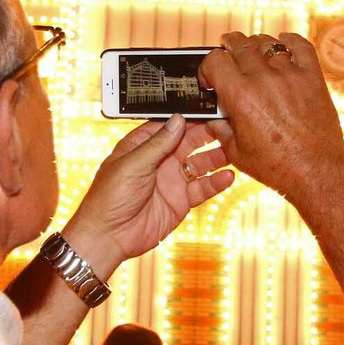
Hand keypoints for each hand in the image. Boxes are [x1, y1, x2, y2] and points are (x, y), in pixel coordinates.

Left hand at [60, 115, 232, 274]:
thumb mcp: (133, 164)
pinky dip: (216, 182)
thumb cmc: (109, 197)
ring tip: (234, 150)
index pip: (171, 125)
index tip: (210, 108)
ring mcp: (172, 180)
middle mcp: (160, 160)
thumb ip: (158, 143)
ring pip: (201, 163)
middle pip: (190, 141)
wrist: (109, 236)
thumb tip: (177, 119)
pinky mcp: (181, 201)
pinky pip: (203, 188)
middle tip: (229, 126)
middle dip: (209, 133)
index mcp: (143, 145)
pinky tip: (228, 176)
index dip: (190, 117)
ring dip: (217, 156)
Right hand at [198, 32, 343, 206]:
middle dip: (228, 48)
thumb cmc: (275, 166)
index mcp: (240, 96)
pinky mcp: (312, 78)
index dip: (208, 67)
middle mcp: (264, 80)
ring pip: (267, 42)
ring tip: (253, 54)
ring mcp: (290, 75)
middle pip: (239, 44)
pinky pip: (301, 46)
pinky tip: (283, 44)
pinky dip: (290, 40)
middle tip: (228, 55)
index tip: (211, 77)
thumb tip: (213, 113)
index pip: (214, 60)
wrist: (315, 172)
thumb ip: (219, 127)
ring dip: (255, 45)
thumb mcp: (235, 150)